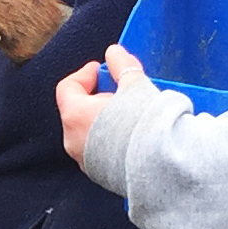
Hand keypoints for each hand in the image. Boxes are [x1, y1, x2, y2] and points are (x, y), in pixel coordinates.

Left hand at [56, 43, 147, 165]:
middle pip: (78, 110)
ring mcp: (84, 160)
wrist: (159, 167)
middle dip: (98, 98)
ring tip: (130, 114)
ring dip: (104, 120)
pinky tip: (131, 136)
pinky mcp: (99, 175)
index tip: (101, 69)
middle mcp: (73, 140)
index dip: (85, 74)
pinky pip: (99, 150)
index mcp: (75, 116)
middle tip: (120, 92)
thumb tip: (115, 53)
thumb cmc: (143, 125)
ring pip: (88, 132)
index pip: (68, 87)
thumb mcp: (134, 86)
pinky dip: (110, 139)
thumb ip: (122, 66)